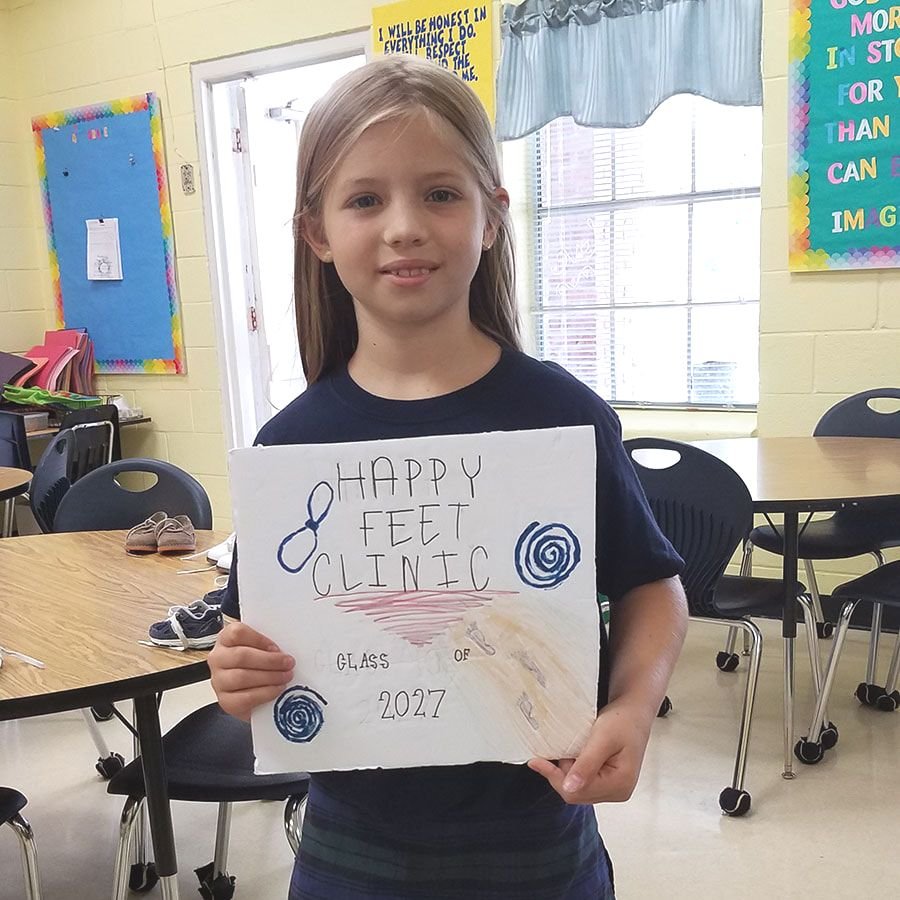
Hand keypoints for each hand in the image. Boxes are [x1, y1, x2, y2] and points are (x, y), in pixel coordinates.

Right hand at [208, 621, 294, 720]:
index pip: (237, 633)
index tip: (276, 647)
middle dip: (269, 660)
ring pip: (242, 677)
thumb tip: (284, 649)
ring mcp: (219, 681)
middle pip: (241, 656)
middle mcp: (218, 659)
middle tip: (288, 663)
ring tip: (285, 676)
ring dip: (269, 677)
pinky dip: (265, 693)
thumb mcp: (258, 647)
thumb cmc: (254, 663)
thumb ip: (267, 644)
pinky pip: (245, 698)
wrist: (245, 689)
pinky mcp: (226, 701)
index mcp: (225, 639)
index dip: (259, 639)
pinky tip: (277, 689)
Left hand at [528, 699, 654, 804]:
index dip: (554, 777)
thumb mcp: (602, 738)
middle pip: (577, 793)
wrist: (634, 712)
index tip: (535, 761)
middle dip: (561, 774)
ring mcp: (614, 788)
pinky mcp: (608, 781)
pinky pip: (584, 781)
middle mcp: (618, 792)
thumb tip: (569, 788)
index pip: (578, 792)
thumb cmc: (622, 721)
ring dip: (566, 771)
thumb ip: (587, 764)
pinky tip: (570, 754)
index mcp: (620, 785)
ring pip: (578, 788)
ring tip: (564, 750)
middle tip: (554, 750)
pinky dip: (572, 769)